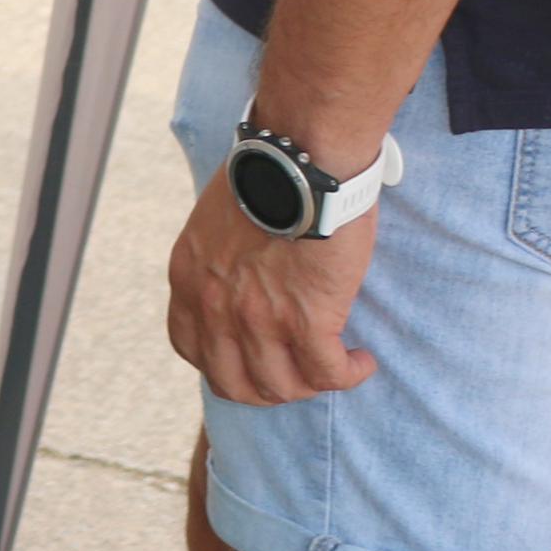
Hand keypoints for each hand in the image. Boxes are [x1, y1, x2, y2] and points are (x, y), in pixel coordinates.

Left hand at [166, 158, 377, 405]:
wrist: (297, 162)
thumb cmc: (266, 179)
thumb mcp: (214, 223)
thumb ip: (219, 261)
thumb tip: (241, 281)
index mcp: (189, 279)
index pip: (190, 347)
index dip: (222, 363)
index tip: (250, 358)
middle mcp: (215, 306)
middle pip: (232, 382)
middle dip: (265, 388)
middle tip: (296, 374)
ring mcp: (258, 319)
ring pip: (280, 387)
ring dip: (310, 385)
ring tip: (334, 366)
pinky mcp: (307, 321)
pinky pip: (327, 375)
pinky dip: (348, 375)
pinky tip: (361, 362)